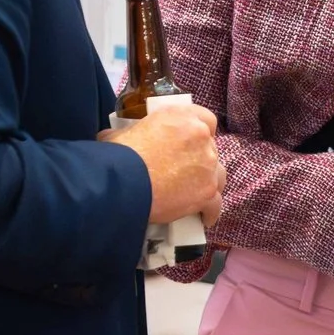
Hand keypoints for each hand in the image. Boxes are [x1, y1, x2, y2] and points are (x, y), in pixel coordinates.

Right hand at [102, 103, 224, 225]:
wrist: (122, 182)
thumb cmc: (118, 156)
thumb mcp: (122, 133)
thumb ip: (130, 132)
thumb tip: (115, 136)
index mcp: (181, 117)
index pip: (206, 119)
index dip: (200, 133)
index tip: (192, 144)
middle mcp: (200, 136)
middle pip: (211, 149)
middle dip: (201, 161)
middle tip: (185, 173)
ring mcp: (206, 164)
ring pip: (218, 175)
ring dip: (208, 183)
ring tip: (196, 194)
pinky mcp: (206, 191)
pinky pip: (215, 204)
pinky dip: (210, 212)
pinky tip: (204, 217)